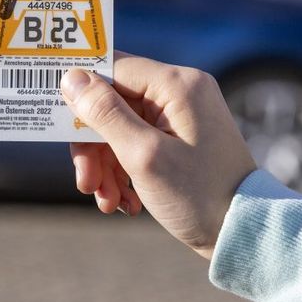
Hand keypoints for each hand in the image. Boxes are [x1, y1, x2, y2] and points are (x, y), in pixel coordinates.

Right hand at [60, 52, 256, 259]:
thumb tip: (71, 77)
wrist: (245, 233)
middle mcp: (181, 91)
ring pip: (121, 127)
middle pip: (113, 103)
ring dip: (105, 164)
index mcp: (176, 84)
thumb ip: (104, 114)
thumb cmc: (199, 195)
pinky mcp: (180, 138)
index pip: (112, 68)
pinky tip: (124, 202)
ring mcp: (182, 115)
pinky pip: (138, 142)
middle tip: (86, 183)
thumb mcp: (143, 155)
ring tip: (106, 200)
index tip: (56, 122)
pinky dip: (124, 170)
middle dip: (93, 145)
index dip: (81, 94)